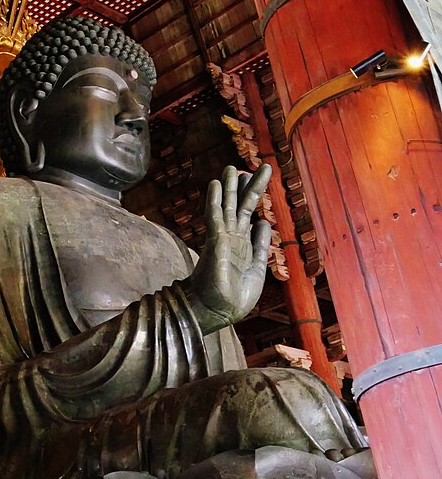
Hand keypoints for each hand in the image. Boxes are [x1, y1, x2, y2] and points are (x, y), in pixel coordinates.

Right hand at [185, 164, 272, 334]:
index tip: (253, 183)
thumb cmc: (235, 297)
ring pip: (228, 207)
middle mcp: (232, 239)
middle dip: (244, 188)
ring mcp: (223, 239)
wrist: (219, 310)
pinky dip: (215, 199)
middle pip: (239, 207)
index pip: (247, 217)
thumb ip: (259, 246)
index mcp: (243, 247)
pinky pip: (215, 216)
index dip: (252, 200)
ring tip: (232, 168)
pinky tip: (215, 184)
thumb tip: (263, 223)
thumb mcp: (256, 269)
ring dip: (230, 187)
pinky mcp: (215, 241)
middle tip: (246, 168)